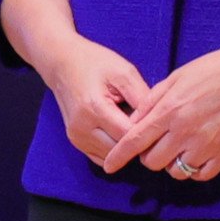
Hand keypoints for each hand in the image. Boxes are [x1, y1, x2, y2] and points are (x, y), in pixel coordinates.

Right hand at [28, 31, 156, 173]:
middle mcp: (81, 128)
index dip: (146, 130)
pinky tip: (120, 133)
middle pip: (120, 150)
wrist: (62, 63)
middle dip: (137, 141)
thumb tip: (157, 122)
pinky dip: (114, 150)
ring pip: (112, 157)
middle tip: (148, 125)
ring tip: (133, 126)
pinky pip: (102, 157)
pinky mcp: (76, 142)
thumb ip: (142, 97)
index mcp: (94, 108)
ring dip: (125, 146)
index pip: (128, 135)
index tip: (157, 121)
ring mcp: (76, 137)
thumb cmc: (95, 63)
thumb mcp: (124, 72)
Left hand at [101, 39, 219, 183]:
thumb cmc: (216, 69)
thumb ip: (152, 100)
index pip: (135, 141)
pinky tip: (194, 156)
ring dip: (171, 163)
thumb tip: (133, 120)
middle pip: (152, 161)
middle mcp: (185, 132)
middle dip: (148, 155)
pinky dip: (193, 170)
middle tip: (155, 144)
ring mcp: (207, 145)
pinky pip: (201, 175)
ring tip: (177, 148)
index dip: (119, 156)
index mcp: (170, 111)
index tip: (110, 166)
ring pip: (176, 172)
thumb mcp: (177, 77)